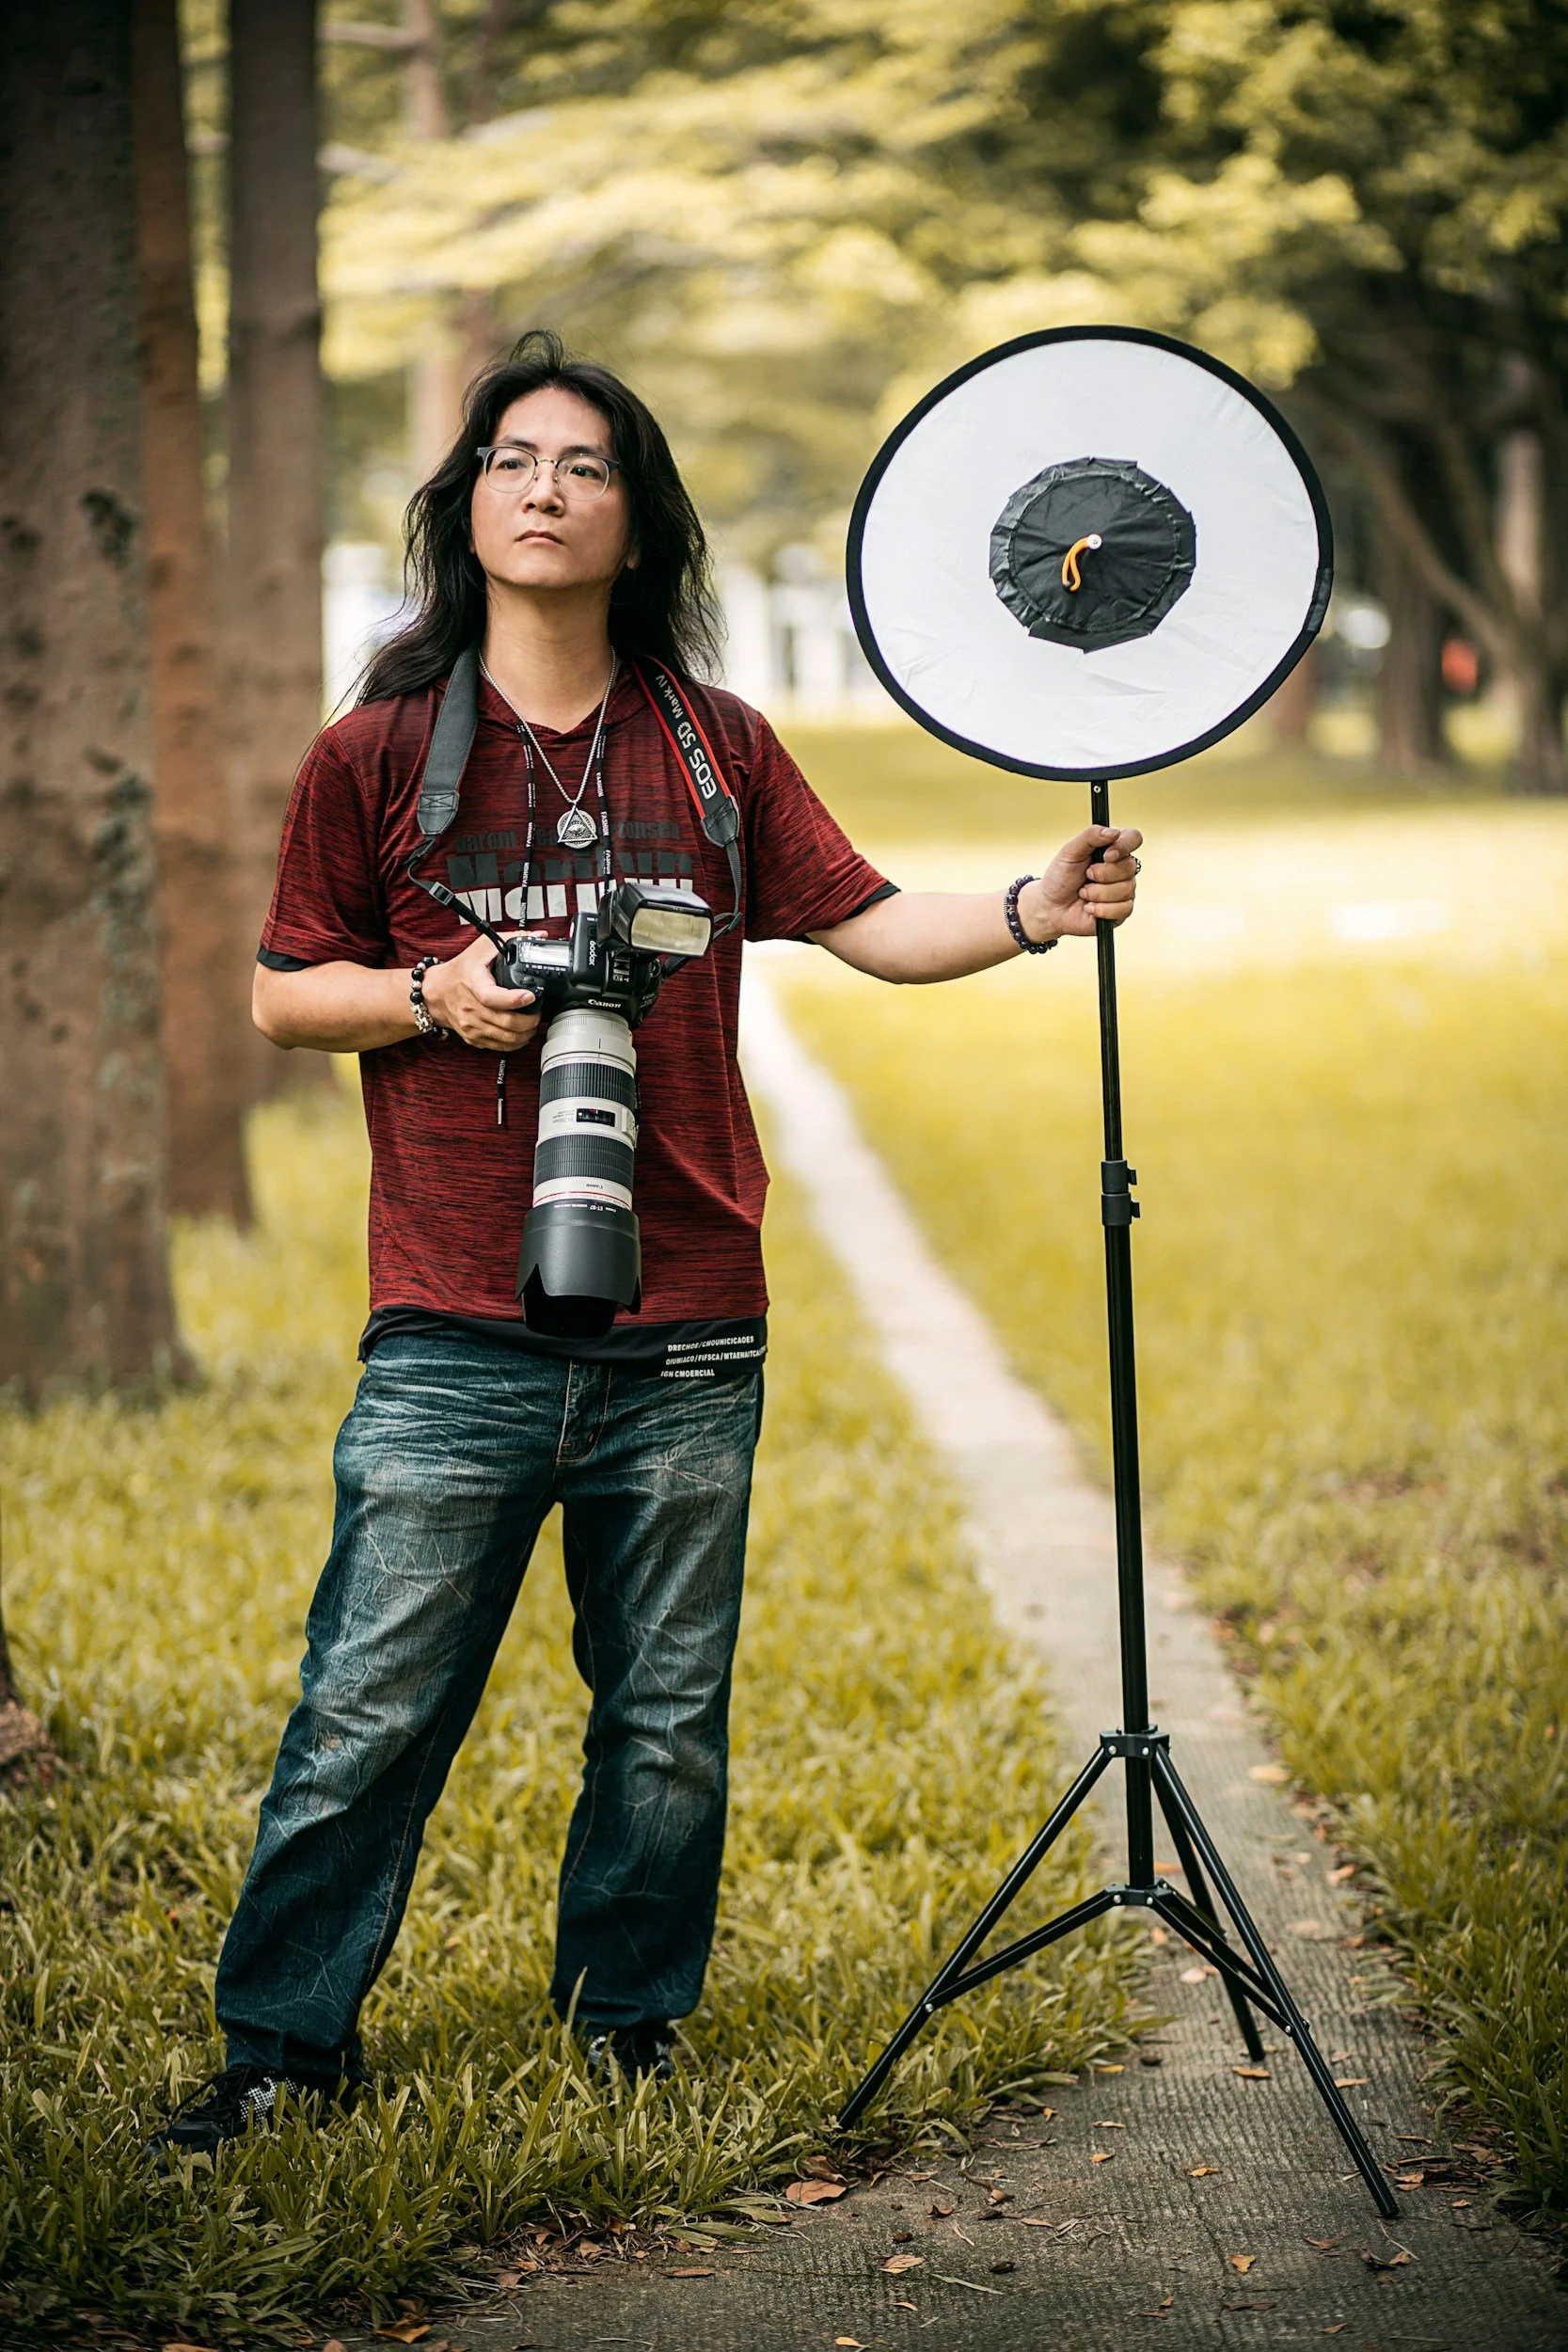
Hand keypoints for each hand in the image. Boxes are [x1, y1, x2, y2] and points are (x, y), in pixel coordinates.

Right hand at [420, 930, 541, 1049]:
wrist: (437, 992)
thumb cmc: (461, 970)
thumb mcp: (482, 947)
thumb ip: (512, 939)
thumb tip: (538, 936)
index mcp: (472, 983)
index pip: (492, 997)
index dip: (513, 999)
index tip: (530, 996)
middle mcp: (470, 1007)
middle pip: (505, 1022)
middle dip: (529, 1020)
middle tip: (538, 1013)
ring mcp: (471, 1025)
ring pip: (505, 1038)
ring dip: (526, 1033)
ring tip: (533, 1023)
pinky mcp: (473, 1037)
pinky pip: (498, 1046)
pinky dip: (515, 1043)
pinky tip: (521, 1033)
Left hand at [1018, 825, 1142, 943]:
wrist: (1050, 906)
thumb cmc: (1060, 877)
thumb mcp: (1070, 852)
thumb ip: (1090, 836)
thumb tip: (1113, 832)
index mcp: (1112, 849)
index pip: (1133, 838)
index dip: (1124, 845)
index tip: (1106, 855)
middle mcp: (1122, 868)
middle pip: (1130, 866)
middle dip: (1102, 874)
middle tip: (1086, 876)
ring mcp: (1124, 890)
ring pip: (1126, 889)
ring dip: (1097, 893)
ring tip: (1083, 893)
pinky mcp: (1122, 911)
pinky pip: (1123, 909)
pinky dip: (1101, 909)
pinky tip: (1089, 907)